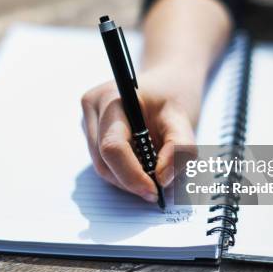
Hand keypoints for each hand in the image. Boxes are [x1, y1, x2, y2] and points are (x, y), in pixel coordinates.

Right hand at [81, 64, 201, 202]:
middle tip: (161, 188)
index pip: (112, 147)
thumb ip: (180, 149)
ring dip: (129, 179)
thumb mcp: (185, 119)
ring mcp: (87, 120)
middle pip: (104, 162)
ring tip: (155, 173)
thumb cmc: (174, 95)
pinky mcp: (90, 132)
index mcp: (111, 97)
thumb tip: (163, 179)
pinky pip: (104, 163)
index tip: (155, 191)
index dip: (131, 175)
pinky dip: (125, 171)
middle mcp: (93, 108)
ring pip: (102, 167)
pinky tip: (143, 163)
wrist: (167, 80)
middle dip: (132, 181)